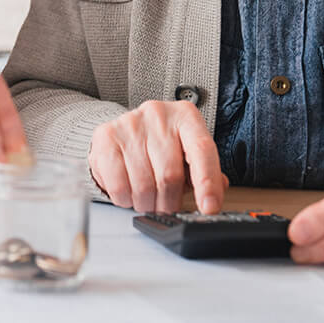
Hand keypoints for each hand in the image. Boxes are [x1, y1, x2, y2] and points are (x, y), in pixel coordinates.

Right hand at [88, 100, 228, 213]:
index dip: (207, 182)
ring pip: (144, 184)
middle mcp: (158, 114)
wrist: (124, 131)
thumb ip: (206, 172)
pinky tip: (129, 191)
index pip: (202, 149)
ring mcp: (130, 123)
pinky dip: (126, 200)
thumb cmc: (161, 145)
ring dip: (147, 203)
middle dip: (170, 202)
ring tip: (147, 198)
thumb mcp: (187, 154)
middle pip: (170, 174)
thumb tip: (217, 191)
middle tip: (167, 206)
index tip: (209, 207)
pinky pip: (119, 185)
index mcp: (186, 116)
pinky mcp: (106, 137)